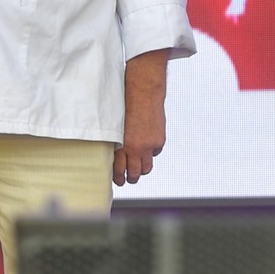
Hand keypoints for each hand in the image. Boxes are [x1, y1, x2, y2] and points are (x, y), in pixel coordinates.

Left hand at [115, 50, 168, 185]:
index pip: (119, 169)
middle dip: (132, 178)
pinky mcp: (159, 141)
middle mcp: (136, 148)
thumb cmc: (124, 105)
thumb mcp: (115, 125)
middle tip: (129, 179)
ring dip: (143, 169)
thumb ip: (118, 141)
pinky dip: (151, 153)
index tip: (118, 180)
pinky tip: (147, 148)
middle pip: (136, 173)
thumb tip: (116, 154)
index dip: (118, 177)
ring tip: (138, 169)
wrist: (143, 93)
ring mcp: (149, 146)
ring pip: (147, 168)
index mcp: (121, 145)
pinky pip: (155, 153)